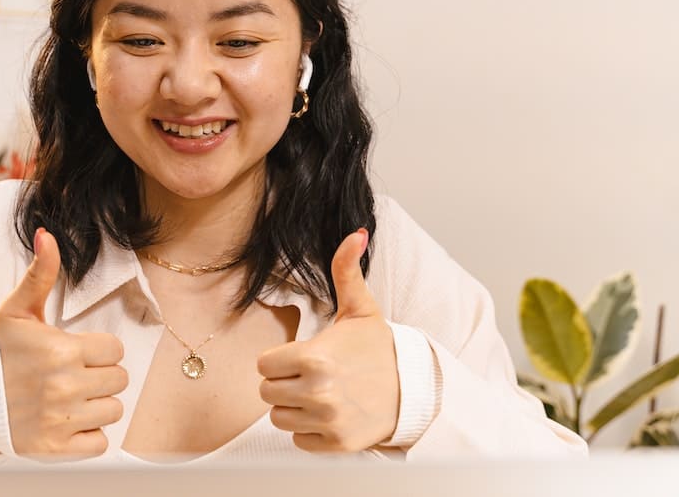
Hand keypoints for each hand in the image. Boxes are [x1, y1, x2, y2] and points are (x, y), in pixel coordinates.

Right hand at [0, 228, 127, 459]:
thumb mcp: (16, 310)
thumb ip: (40, 273)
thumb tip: (47, 234)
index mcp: (62, 351)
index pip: (115, 350)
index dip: (99, 351)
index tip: (77, 353)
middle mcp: (65, 387)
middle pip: (119, 380)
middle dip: (100, 376)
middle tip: (73, 375)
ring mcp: (61, 420)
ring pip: (113, 411)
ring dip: (97, 405)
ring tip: (71, 398)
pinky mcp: (57, 449)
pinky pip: (100, 443)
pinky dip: (89, 435)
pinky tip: (69, 421)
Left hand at [257, 228, 399, 452]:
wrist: (414, 390)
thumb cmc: (379, 349)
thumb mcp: (361, 309)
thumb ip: (346, 271)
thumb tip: (356, 233)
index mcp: (314, 358)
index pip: (264, 364)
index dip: (279, 359)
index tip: (300, 356)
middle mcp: (317, 392)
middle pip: (267, 392)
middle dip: (284, 383)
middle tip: (310, 375)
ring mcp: (327, 421)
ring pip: (279, 417)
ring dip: (294, 407)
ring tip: (319, 394)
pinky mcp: (334, 444)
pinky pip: (298, 440)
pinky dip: (309, 430)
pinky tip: (328, 414)